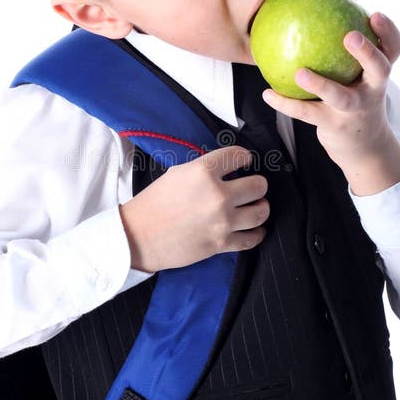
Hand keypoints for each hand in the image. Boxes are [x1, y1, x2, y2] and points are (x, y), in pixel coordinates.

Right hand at [119, 146, 268, 271]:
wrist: (138, 236)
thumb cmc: (154, 203)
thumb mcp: (177, 173)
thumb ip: (205, 170)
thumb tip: (228, 169)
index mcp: (203, 172)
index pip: (239, 155)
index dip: (245, 157)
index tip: (245, 161)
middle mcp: (217, 195)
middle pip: (258, 185)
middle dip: (257, 184)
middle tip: (252, 186)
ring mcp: (222, 221)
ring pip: (261, 211)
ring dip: (261, 207)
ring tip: (255, 206)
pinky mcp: (221, 244)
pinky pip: (252, 238)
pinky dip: (257, 233)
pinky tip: (254, 228)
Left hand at [262, 12, 399, 194]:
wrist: (365, 147)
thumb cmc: (356, 99)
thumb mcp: (361, 77)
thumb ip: (347, 52)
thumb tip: (316, 9)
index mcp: (378, 73)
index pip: (393, 50)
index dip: (388, 32)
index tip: (374, 14)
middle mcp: (372, 90)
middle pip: (379, 69)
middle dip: (367, 53)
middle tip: (350, 36)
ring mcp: (354, 109)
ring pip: (340, 96)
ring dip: (320, 84)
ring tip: (300, 72)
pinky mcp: (333, 125)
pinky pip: (306, 113)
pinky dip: (285, 103)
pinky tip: (267, 93)